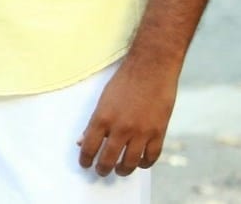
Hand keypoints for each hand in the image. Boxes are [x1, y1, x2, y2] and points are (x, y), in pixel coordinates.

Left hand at [77, 53, 179, 176]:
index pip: (89, 147)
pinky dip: (145, 163)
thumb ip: (93, 122)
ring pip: (130, 162)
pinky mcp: (159, 132)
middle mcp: (120, 128)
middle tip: (102, 172)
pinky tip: (141, 163)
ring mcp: (141, 131)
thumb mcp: (103, 99)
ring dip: (124, 170)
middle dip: (103, 169)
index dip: (86, 160)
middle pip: (108, 159)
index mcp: (102, 118)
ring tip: (120, 171)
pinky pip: (151, 156)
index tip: (85, 164)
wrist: (151, 68)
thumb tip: (82, 140)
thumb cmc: (124, 81)